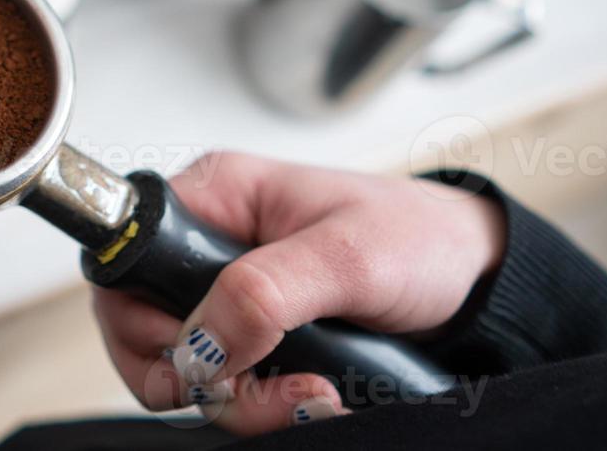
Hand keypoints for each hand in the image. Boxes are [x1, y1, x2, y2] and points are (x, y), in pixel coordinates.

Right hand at [92, 152, 504, 433]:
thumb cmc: (422, 240)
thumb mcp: (349, 256)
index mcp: (217, 198)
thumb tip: (201, 342)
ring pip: (185, 370)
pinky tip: (315, 399)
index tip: (193, 360)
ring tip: (315, 394)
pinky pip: (227, 388)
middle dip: (198, 377)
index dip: (139, 320)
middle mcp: (211, 245)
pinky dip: (266, 408)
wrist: (478, 286)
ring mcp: (230, 296)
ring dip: (244, 401)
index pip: (127, 260)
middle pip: (141, 328)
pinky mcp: (256, 338)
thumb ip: (267, 292)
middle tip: (263, 389)